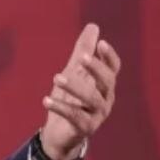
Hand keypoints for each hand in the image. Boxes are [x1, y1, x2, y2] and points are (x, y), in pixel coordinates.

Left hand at [40, 23, 120, 159]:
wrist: (59, 132)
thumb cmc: (70, 99)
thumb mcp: (74, 72)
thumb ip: (82, 51)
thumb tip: (93, 26)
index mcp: (104, 85)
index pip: (113, 69)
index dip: (109, 57)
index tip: (101, 43)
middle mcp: (105, 99)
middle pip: (107, 82)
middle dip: (96, 69)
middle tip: (81, 58)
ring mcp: (97, 115)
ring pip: (92, 99)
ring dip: (75, 87)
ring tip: (57, 77)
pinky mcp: (84, 128)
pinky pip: (75, 117)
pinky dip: (61, 107)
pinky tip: (46, 99)